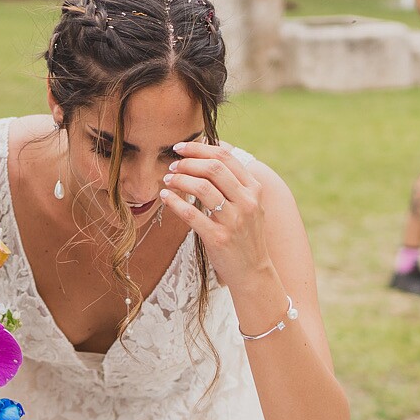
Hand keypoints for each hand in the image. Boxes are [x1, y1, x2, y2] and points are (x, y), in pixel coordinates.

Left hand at [160, 141, 271, 285]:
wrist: (253, 272)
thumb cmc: (245, 235)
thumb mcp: (250, 204)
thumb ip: (235, 182)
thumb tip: (209, 153)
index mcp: (254, 189)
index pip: (226, 158)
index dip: (199, 148)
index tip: (181, 148)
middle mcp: (246, 202)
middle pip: (213, 169)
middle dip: (188, 162)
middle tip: (172, 165)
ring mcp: (233, 220)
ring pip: (202, 188)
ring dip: (180, 179)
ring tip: (168, 179)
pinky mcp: (218, 238)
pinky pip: (191, 214)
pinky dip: (174, 202)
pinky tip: (165, 196)